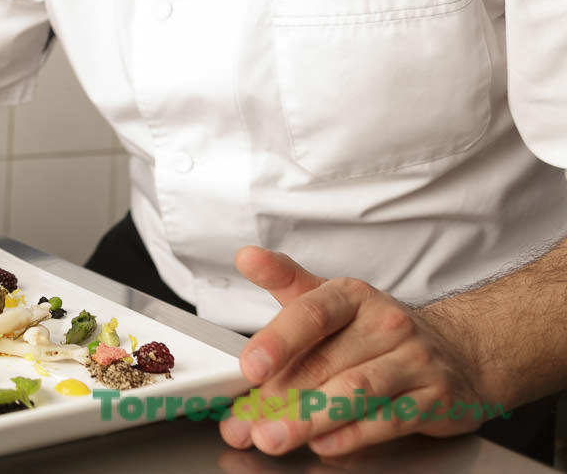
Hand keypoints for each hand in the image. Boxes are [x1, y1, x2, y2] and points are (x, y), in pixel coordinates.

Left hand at [219, 246, 486, 457]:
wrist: (454, 351)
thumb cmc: (375, 329)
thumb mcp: (329, 297)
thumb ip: (283, 279)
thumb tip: (247, 257)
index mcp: (352, 296)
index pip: (311, 313)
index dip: (278, 341)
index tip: (250, 367)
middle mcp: (387, 323)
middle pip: (325, 362)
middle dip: (280, 396)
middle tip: (247, 422)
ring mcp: (415, 360)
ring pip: (356, 391)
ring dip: (310, 418)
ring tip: (275, 437)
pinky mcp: (436, 397)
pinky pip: (389, 419)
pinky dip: (353, 434)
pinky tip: (324, 444)